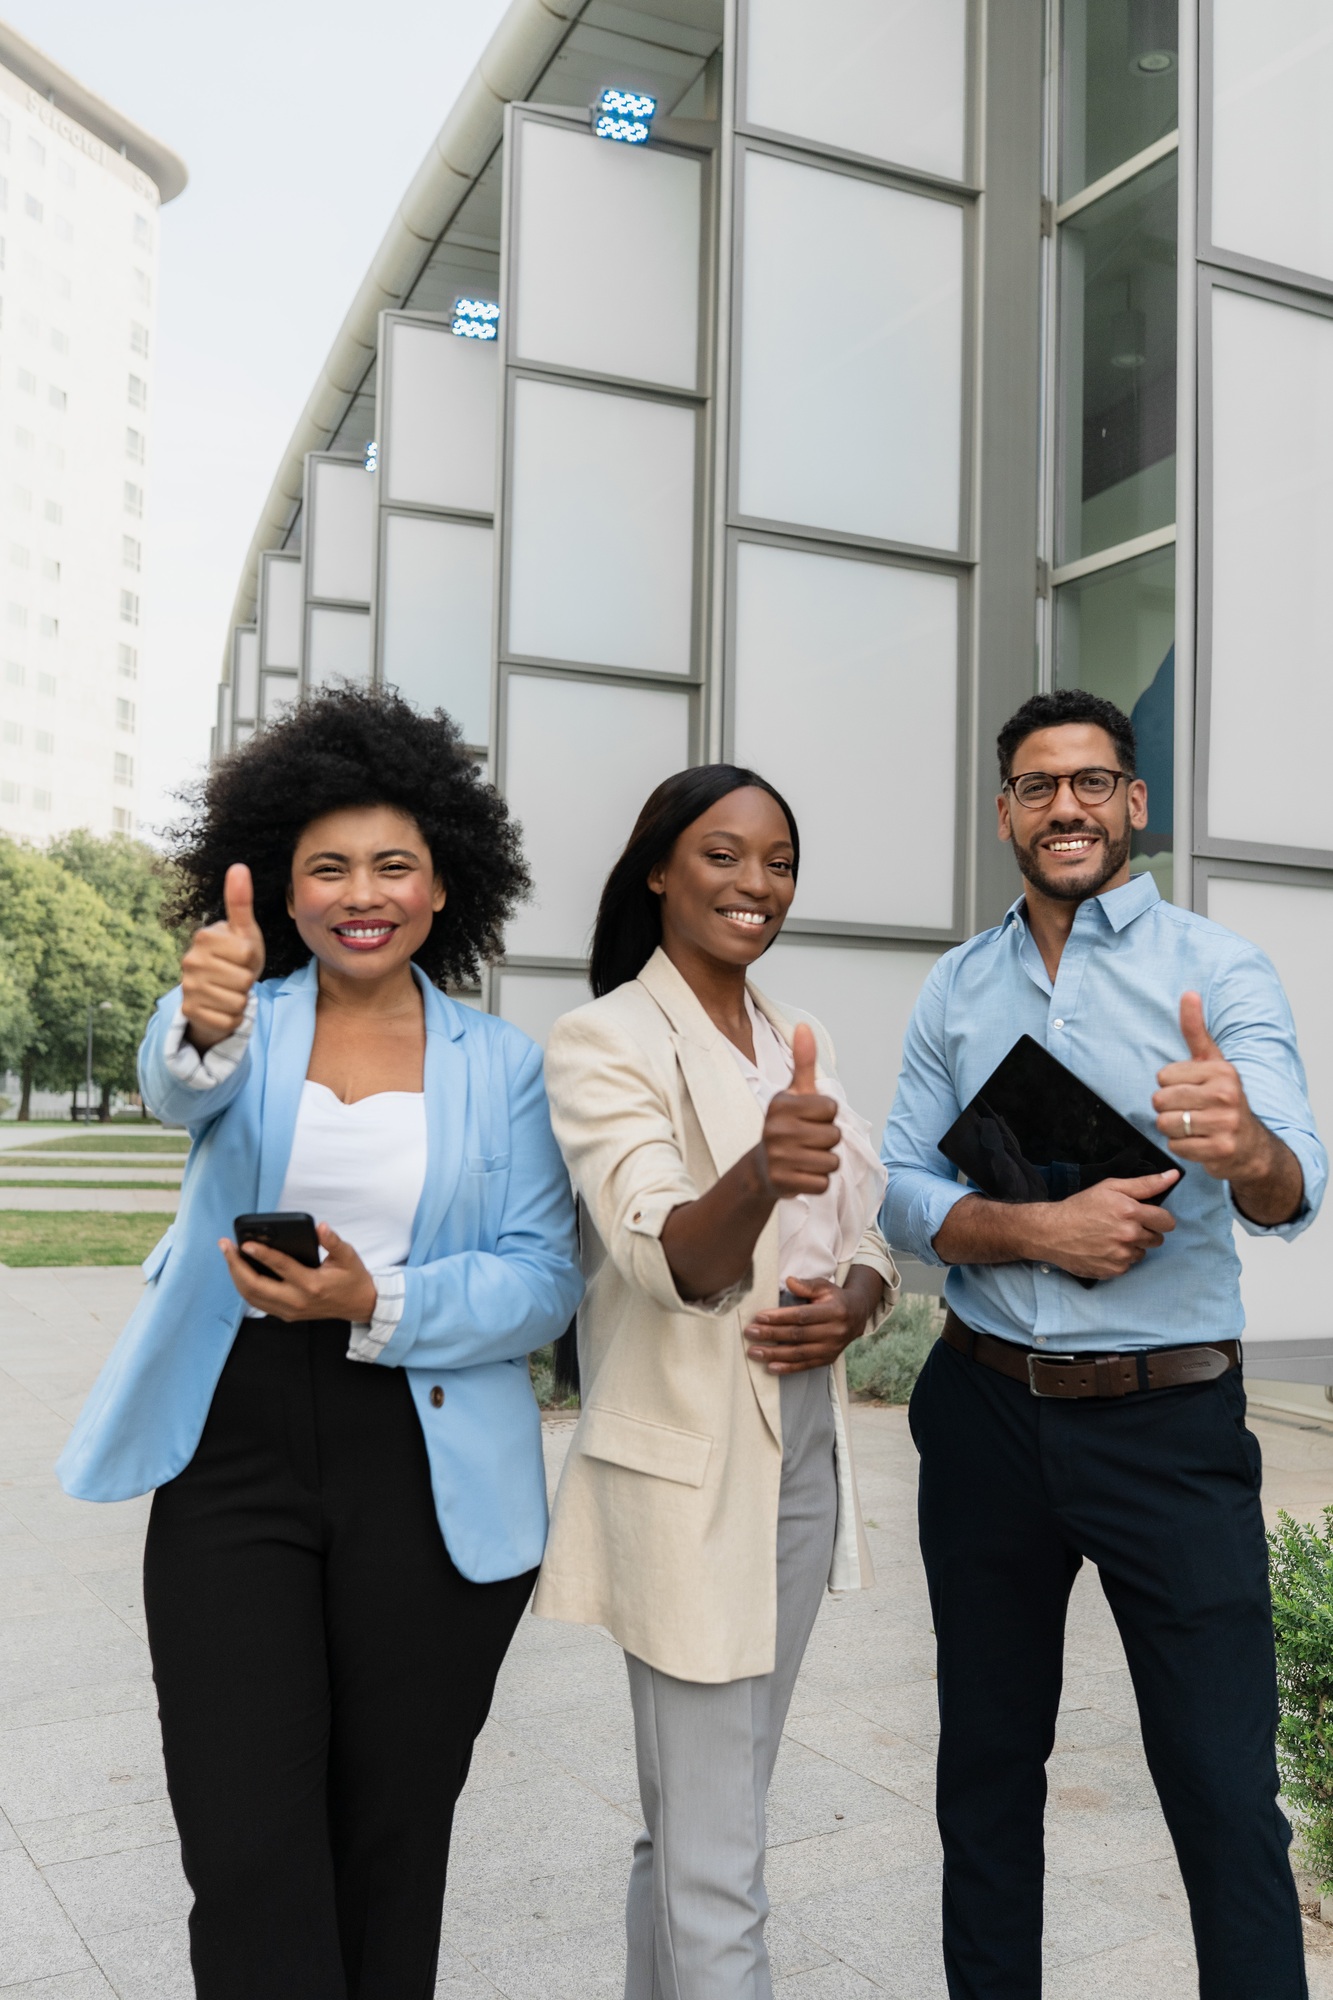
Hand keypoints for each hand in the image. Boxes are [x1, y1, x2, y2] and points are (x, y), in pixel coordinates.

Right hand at [181, 863, 264, 1051]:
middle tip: (235, 975)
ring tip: (230, 990)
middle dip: (247, 981)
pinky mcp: (190, 1011)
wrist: (217, 991)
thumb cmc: (235, 956)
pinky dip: (233, 1018)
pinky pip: (229, 1020)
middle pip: (243, 980)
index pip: (247, 954)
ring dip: (241, 1000)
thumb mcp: (243, 931)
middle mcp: (189, 961)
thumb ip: (241, 901)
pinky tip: (223, 1006)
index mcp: (204, 937)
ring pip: (236, 1002)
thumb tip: (239, 866)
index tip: (241, 957)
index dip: (251, 959)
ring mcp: (187, 987)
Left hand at [220, 1222, 376, 1322]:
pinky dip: (244, 1286)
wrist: (359, 1306)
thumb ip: (333, 1242)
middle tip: (225, 1246)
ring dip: (236, 1276)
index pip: (281, 1267)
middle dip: (236, 1265)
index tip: (244, 1243)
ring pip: (252, 1296)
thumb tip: (321, 1227)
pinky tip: (238, 1271)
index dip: (261, 1254)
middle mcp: (297, 1301)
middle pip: (256, 1285)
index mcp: (312, 1284)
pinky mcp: (286, 1315)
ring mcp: (289, 1311)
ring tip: (228, 1256)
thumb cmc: (353, 1278)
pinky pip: (257, 1302)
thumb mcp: (348, 1256)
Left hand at [744, 1273, 871, 1373]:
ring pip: (799, 1353)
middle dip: (771, 1334)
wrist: (857, 1317)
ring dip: (774, 1354)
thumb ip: (807, 1285)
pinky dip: (787, 1368)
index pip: (802, 1316)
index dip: (780, 1317)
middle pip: (797, 1335)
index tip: (759, 1316)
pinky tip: (770, 1367)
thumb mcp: (825, 1286)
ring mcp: (832, 1349)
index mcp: (834, 1312)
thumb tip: (789, 1281)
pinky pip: (805, 1366)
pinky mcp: (827, 1360)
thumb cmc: (835, 1299)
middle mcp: (835, 1332)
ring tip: (754, 1352)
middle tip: (749, 1332)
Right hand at [754, 1023, 840, 1200]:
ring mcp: (778, 1157)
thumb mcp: (794, 1093)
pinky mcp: (783, 1182)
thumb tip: (803, 1026)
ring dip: (823, 1162)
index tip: (808, 1120)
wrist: (761, 1169)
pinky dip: (817, 1182)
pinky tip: (801, 1174)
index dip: (826, 1116)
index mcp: (781, 1104)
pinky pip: (823, 1183)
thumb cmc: (786, 1126)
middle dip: (826, 1141)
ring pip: (831, 1161)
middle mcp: (776, 1129)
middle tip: (806, 1142)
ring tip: (805, 1158)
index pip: (831, 1109)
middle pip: (834, 1136)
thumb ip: (803, 1061)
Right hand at [1027, 1170, 1178, 1280]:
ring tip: (1111, 1237)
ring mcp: (1121, 1256)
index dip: (1158, 1218)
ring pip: (1142, 1253)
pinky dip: (1120, 1259)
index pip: (1167, 1221)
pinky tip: (1104, 1249)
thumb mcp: (1111, 1187)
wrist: (1052, 1231)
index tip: (1146, 1216)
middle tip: (1124, 1225)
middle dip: (1145, 1232)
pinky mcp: (1113, 1270)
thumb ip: (1145, 1184)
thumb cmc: (1081, 1206)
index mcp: (1131, 1212)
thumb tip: (1174, 1176)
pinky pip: (1128, 1265)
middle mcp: (1129, 1236)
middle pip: (1157, 1239)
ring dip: (1132, 1246)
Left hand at [1153, 992, 1266, 1182]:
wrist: (1251, 1144)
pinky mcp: (1220, 1149)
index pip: (1163, 1077)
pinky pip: (1175, 1147)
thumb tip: (1188, 993)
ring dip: (1174, 1129)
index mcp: (1221, 1071)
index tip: (1191, 1090)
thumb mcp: (1212, 1062)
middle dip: (1168, 1109)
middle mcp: (1226, 1094)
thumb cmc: (1224, 1099)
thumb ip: (1195, 1030)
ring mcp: (1224, 1123)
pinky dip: (1182, 1147)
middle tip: (1190, 1111)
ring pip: (1166, 1124)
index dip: (1170, 1086)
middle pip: (1160, 1100)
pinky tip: (1200, 1142)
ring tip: (1194, 1126)